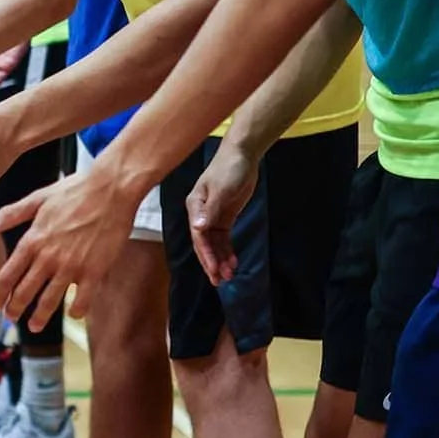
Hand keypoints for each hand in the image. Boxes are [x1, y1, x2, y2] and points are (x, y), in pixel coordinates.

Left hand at [0, 167, 136, 328]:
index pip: (8, 274)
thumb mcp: (37, 198)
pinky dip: (77, 310)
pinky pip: (83, 299)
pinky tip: (74, 313)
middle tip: (10, 318)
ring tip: (34, 326)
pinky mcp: (94, 270)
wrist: (111, 189)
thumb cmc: (74, 190)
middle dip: (15, 308)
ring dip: (40, 316)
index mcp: (33, 239)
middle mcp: (48, 256)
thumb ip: (10, 215)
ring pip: (50, 300)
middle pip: (25, 291)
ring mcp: (71, 266)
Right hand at [184, 144, 257, 284]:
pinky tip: (233, 262)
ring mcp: (212, 216)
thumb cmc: (229, 169)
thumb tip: (198, 228)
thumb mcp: (222, 189)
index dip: (206, 254)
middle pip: (203, 243)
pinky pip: (223, 238)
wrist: (243, 155)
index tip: (215, 269)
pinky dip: (227, 251)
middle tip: (219, 282)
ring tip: (229, 276)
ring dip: (220, 260)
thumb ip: (211, 210)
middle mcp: (200, 213)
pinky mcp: (224, 216)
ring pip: (214, 244)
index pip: (198, 235)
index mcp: (195, 206)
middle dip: (211, 263)